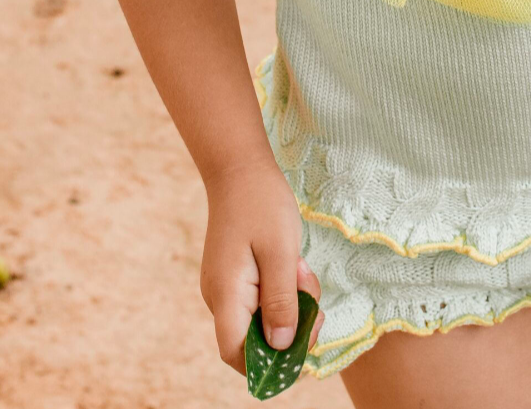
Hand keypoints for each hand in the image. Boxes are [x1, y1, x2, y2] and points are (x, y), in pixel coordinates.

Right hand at [200, 161, 325, 374]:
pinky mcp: (237, 276)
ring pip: (263, 317)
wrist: (241, 168)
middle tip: (310, 292)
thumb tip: (281, 347)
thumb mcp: (281, 251)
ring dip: (291, 303)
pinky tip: (295, 263)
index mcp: (226, 295)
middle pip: (254, 339)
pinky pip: (263, 298)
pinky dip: (285, 288)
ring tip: (302, 267)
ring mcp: (227, 287)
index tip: (303, 346)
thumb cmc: (262, 204)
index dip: (268, 363)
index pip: (237, 353)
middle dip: (290, 326)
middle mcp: (220, 297)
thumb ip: (281, 300)